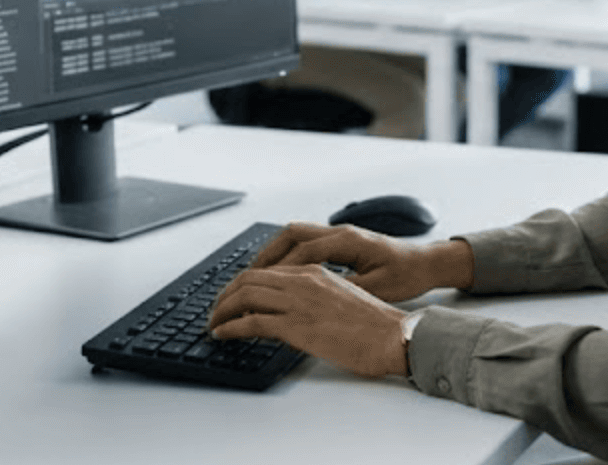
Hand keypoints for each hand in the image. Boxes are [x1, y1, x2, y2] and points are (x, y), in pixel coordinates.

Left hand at [209, 263, 409, 377]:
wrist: (393, 336)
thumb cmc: (374, 325)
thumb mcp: (340, 298)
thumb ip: (313, 297)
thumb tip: (291, 311)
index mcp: (314, 272)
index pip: (265, 270)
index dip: (241, 283)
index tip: (231, 297)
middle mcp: (303, 281)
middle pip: (248, 279)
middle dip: (225, 295)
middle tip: (215, 310)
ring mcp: (299, 302)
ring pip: (245, 296)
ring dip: (222, 310)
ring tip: (214, 323)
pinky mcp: (297, 326)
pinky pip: (251, 323)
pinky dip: (230, 327)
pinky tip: (222, 334)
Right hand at [246, 221, 471, 303]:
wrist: (427, 262)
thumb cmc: (407, 274)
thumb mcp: (377, 287)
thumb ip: (346, 288)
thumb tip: (314, 296)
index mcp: (348, 240)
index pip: (303, 248)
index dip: (280, 268)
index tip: (261, 285)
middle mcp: (340, 232)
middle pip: (292, 234)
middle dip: (267, 255)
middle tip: (247, 278)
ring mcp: (339, 234)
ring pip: (296, 235)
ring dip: (275, 253)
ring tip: (257, 275)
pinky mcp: (341, 242)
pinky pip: (305, 242)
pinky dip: (288, 255)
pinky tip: (281, 275)